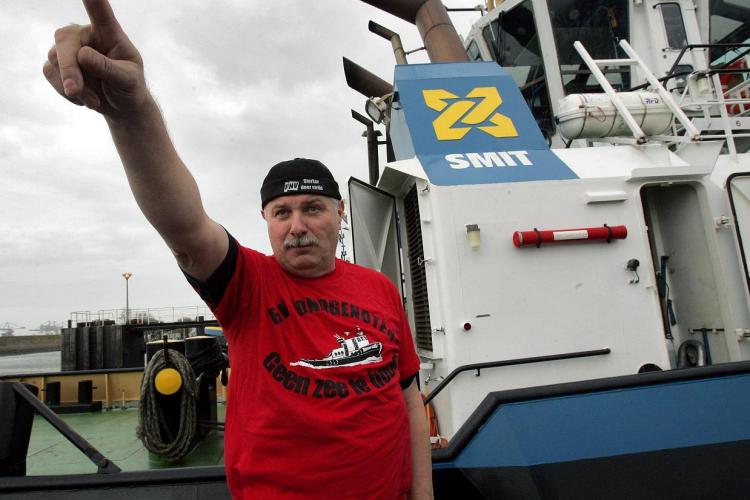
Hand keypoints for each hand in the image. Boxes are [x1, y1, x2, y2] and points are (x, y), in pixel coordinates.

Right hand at [43, 0, 148, 116]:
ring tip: (94, 100)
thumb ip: (109, 68)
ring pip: (54, 59)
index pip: (100, 11)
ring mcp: (69, 48)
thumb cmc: (129, 87)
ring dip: (72, 86)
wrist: (121, 105)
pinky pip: (49, 73)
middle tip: (76, 91)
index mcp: (109, 32)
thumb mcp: (128, 80)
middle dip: (69, 69)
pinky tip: (83, 98)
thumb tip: (83, 55)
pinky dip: (65, 91)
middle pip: (65, 41)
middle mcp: (85, 34)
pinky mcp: (57, 63)